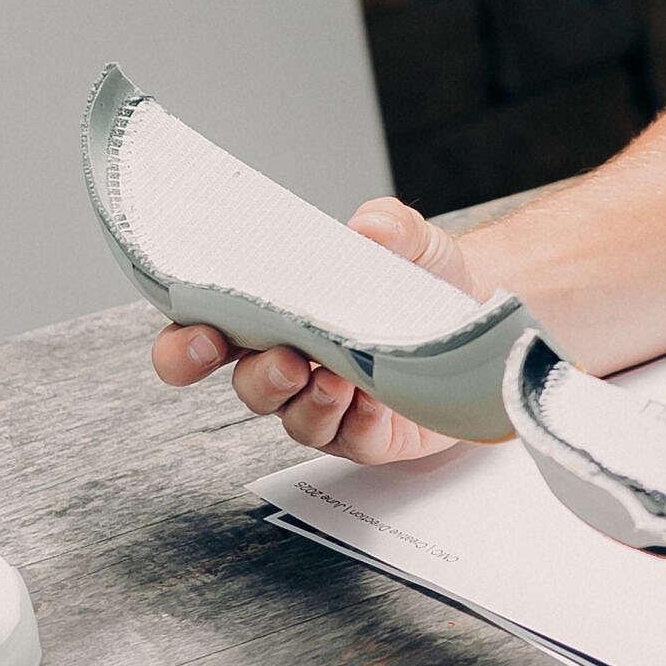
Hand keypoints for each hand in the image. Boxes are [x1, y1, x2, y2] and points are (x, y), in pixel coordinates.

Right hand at [149, 197, 480, 463]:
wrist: (478, 311)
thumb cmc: (421, 277)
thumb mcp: (409, 239)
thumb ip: (387, 225)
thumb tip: (369, 227)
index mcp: (276, 318)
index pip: (207, 338)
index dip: (187, 346)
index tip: (201, 338)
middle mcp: (292, 367)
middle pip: (249, 386)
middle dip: (259, 378)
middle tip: (285, 360)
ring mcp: (328, 405)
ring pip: (296, 418)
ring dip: (311, 401)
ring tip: (338, 378)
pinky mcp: (370, 434)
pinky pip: (352, 440)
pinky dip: (358, 422)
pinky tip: (373, 401)